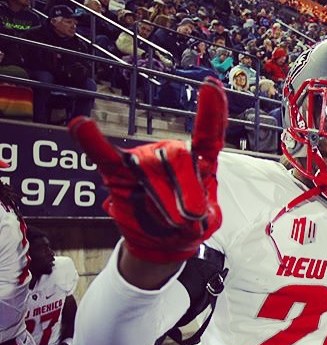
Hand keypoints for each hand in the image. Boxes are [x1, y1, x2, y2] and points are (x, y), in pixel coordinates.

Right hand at [68, 77, 226, 262]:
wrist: (161, 243)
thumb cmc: (187, 226)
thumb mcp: (205, 223)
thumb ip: (201, 212)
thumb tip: (188, 211)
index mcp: (199, 160)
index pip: (208, 133)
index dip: (211, 110)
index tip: (211, 85)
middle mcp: (170, 152)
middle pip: (180, 158)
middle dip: (186, 193)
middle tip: (188, 219)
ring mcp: (143, 160)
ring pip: (151, 169)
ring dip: (161, 201)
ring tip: (164, 220)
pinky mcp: (118, 172)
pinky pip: (103, 155)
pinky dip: (91, 141)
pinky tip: (80, 125)